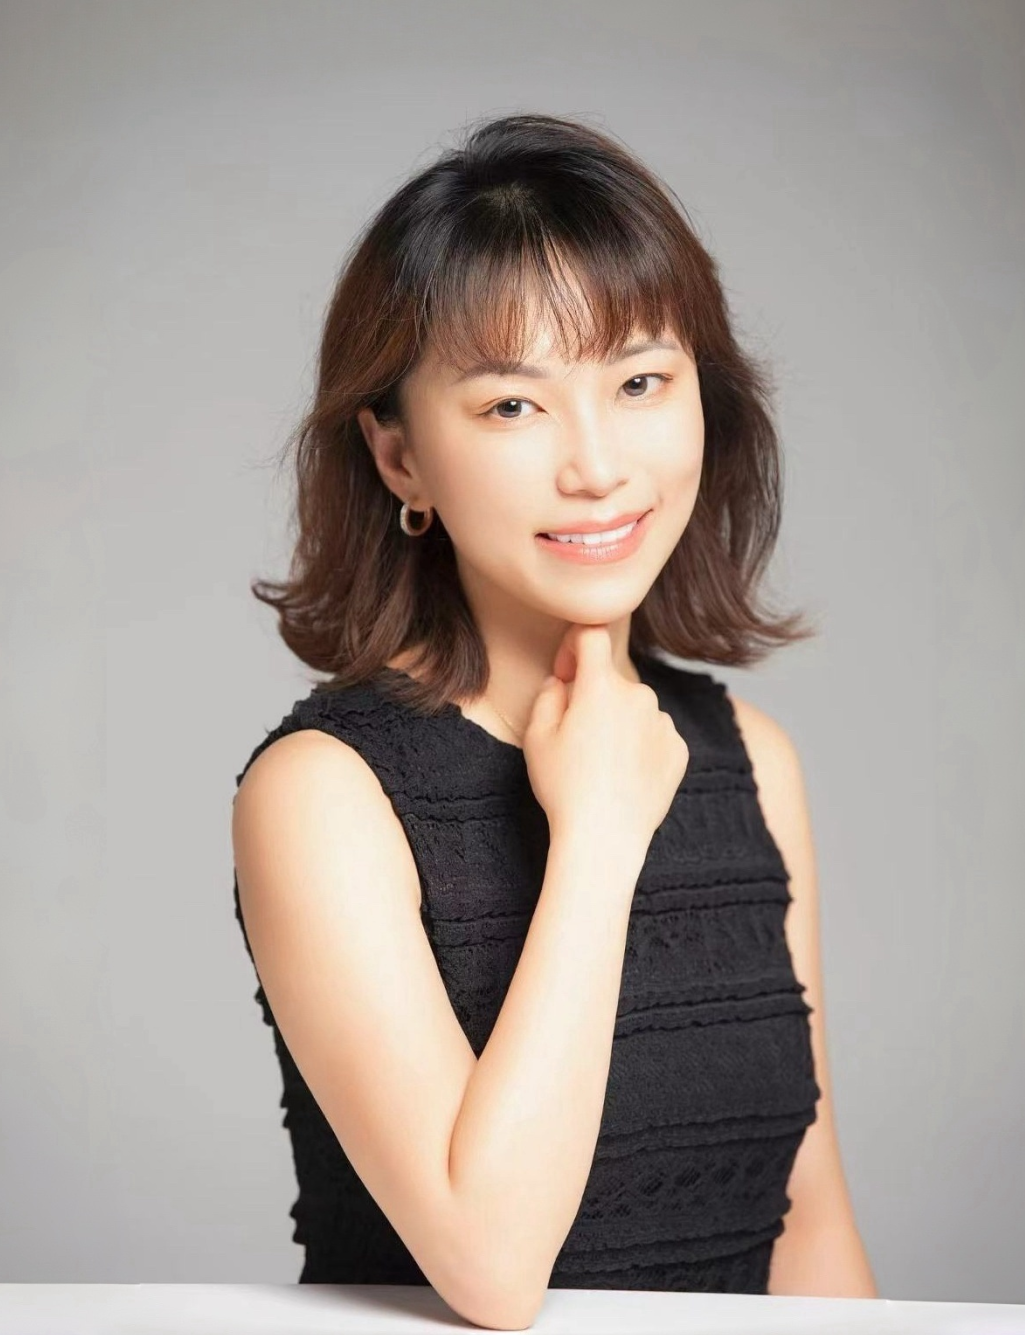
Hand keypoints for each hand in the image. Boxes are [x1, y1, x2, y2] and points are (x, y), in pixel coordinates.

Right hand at [522, 624, 689, 865]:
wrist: (604, 838)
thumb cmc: (563, 787)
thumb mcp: (537, 738)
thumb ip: (548, 696)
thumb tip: (562, 682)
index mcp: (600, 686)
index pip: (592, 635)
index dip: (574, 647)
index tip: (566, 676)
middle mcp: (638, 695)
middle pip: (613, 682)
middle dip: (594, 699)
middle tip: (577, 741)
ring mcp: (663, 722)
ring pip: (635, 709)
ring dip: (620, 724)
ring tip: (602, 766)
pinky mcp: (678, 749)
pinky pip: (655, 735)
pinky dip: (641, 747)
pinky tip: (624, 777)